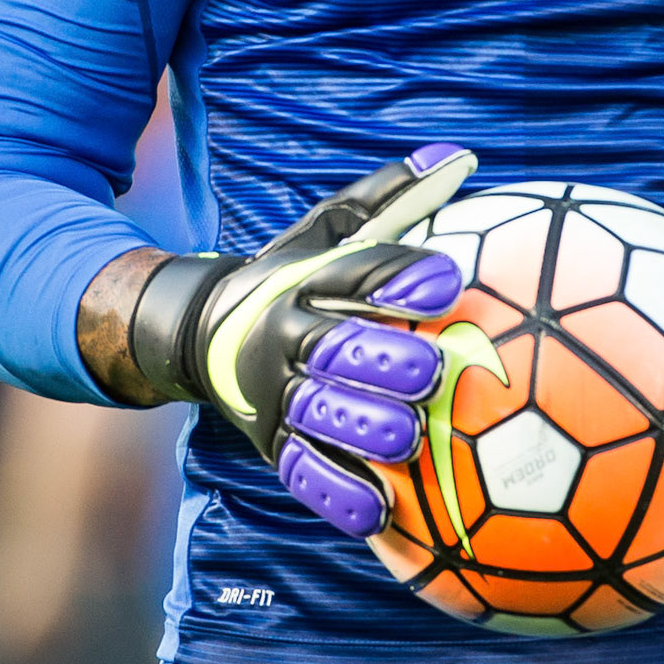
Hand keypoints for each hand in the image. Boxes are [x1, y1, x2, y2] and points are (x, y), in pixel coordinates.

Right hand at [130, 144, 475, 537]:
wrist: (203, 332)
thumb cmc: (296, 277)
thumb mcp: (330, 229)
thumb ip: (393, 196)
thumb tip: (460, 154)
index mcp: (306, 279)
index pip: (354, 270)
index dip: (398, 275)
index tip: (446, 281)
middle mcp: (286, 334)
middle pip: (333, 347)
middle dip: (381, 360)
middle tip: (430, 370)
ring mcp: (275, 393)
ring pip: (317, 413)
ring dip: (361, 428)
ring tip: (407, 438)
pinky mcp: (271, 443)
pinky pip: (301, 471)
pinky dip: (336, 492)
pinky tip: (377, 509)